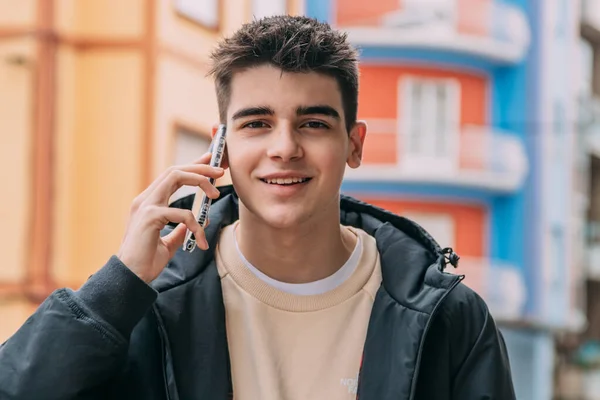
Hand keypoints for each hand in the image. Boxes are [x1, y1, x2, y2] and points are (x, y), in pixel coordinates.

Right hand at [116, 152, 224, 282]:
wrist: (131, 278)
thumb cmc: (146, 262)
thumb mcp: (168, 243)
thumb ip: (181, 230)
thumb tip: (200, 221)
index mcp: (148, 203)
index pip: (172, 176)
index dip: (192, 166)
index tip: (211, 160)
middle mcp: (145, 199)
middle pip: (175, 170)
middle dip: (200, 166)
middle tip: (221, 170)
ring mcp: (146, 205)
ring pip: (176, 177)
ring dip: (200, 181)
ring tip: (216, 193)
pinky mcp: (150, 216)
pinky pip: (182, 214)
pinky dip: (196, 225)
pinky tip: (201, 241)